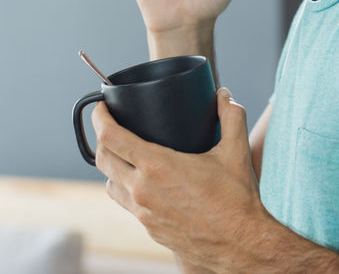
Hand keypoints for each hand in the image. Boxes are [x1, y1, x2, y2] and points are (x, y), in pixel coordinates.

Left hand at [94, 88, 274, 272]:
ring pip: (110, 183)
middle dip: (100, 138)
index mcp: (158, 167)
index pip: (112, 138)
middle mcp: (142, 190)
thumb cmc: (236, 200)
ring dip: (111, 166)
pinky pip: (125, 203)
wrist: (238, 244)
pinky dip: (125, 187)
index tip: (102, 107)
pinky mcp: (149, 228)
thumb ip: (231, 116)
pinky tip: (142, 182)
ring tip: (123, 154)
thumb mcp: (236, 151)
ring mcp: (143, 212)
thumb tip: (224, 94)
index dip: (100, 119)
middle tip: (110, 125)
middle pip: (102, 159)